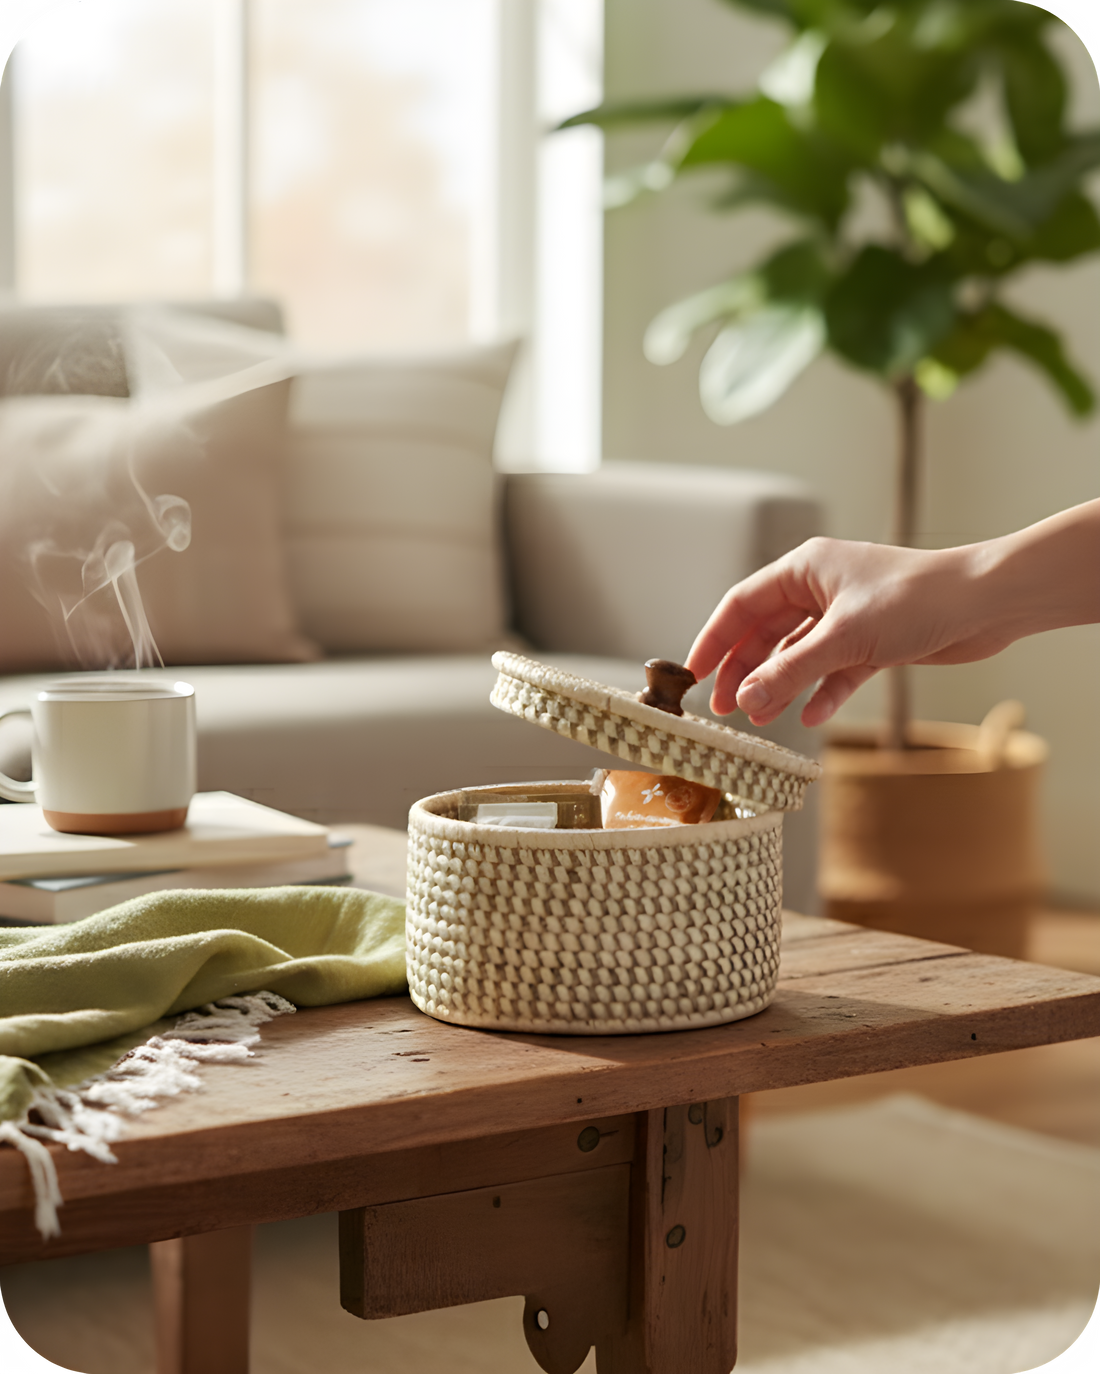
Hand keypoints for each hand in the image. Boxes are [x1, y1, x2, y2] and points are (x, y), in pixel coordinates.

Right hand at [685, 537, 1013, 727]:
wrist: (985, 604)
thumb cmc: (916, 599)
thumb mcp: (843, 638)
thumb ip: (790, 670)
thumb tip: (746, 698)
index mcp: (804, 569)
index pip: (741, 604)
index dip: (714, 639)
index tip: (694, 674)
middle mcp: (821, 588)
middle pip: (766, 632)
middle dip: (745, 670)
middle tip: (726, 708)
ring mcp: (847, 615)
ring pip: (799, 654)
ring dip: (781, 685)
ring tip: (763, 718)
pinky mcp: (873, 640)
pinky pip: (835, 669)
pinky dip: (822, 690)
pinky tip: (813, 714)